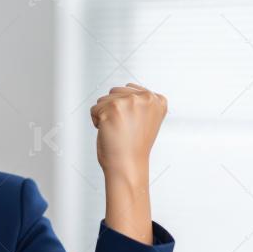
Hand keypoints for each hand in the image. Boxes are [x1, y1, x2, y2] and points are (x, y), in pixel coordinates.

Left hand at [89, 83, 167, 244]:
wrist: (128, 166)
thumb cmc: (132, 145)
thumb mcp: (145, 118)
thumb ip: (140, 101)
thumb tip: (128, 86)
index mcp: (158, 99)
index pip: (129, 89)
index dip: (125, 110)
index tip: (134, 125)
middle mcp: (147, 97)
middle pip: (114, 92)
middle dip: (113, 110)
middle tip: (124, 129)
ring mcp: (130, 101)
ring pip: (103, 100)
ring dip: (104, 115)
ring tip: (117, 131)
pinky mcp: (114, 107)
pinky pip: (94, 109)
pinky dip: (96, 122)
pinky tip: (109, 132)